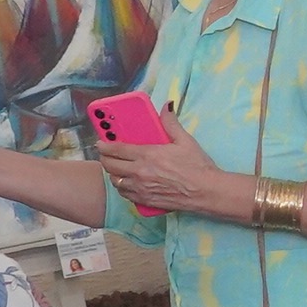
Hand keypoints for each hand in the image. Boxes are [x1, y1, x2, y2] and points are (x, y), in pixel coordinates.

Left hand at [98, 126, 234, 221]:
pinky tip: (127, 184)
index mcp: (148, 154)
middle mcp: (139, 172)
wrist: (206, 191)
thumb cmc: (197, 166)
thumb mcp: (185, 141)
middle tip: (107, 155)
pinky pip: (125, 194)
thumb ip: (171, 123)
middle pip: (110, 166)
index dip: (105, 145)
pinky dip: (122, 188)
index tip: (100, 143)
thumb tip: (166, 106)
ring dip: (113, 174)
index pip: (117, 149)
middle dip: (105, 159)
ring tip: (117, 169)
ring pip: (115, 181)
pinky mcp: (145, 201)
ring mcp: (140, 188)